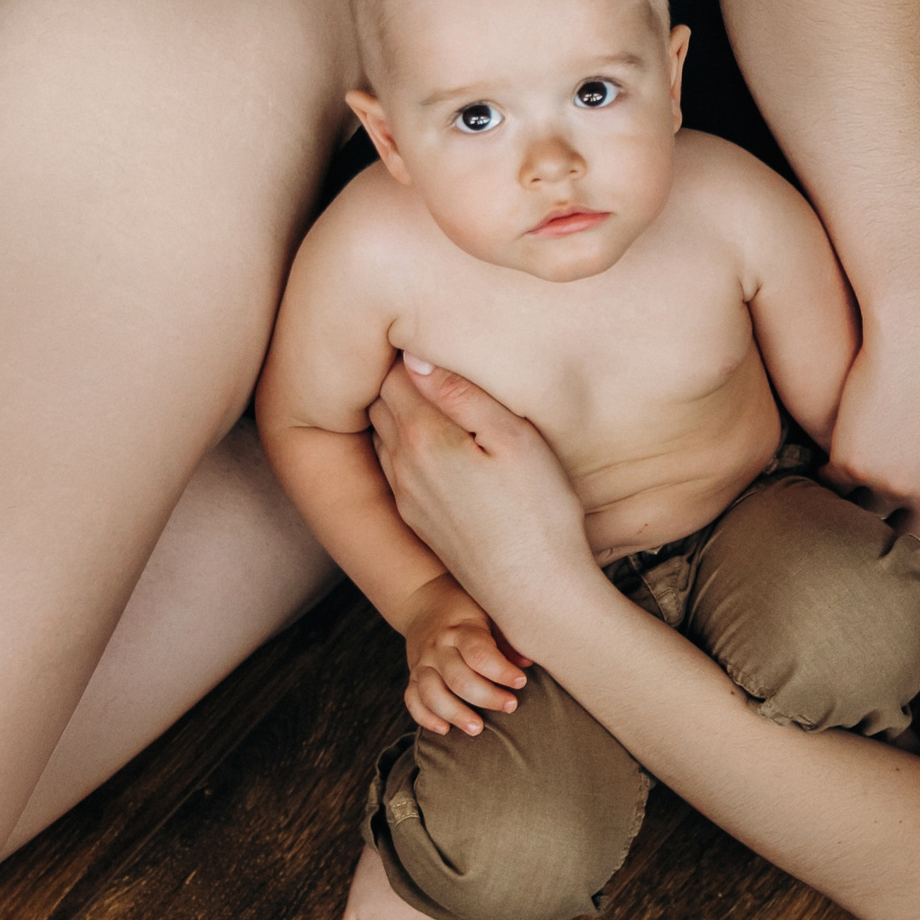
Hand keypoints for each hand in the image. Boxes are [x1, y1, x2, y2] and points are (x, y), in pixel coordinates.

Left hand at [367, 354, 605, 641]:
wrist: (534, 595)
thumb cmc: (539, 514)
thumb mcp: (516, 440)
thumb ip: (463, 395)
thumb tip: (414, 356)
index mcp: (423, 436)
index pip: (395, 374)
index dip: (404, 347)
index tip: (418, 323)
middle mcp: (402, 465)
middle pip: (380, 402)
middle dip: (393, 375)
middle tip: (413, 346)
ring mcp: (406, 497)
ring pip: (382, 436)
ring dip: (394, 410)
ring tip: (421, 388)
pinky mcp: (418, 522)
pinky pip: (394, 469)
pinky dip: (402, 445)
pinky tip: (430, 442)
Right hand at [397, 573, 530, 736]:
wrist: (424, 601)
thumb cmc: (467, 611)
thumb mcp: (489, 615)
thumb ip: (506, 640)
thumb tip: (526, 663)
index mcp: (461, 630)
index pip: (478, 654)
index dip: (501, 671)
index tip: (521, 681)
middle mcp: (438, 648)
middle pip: (458, 678)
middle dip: (486, 697)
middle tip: (510, 706)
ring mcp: (422, 663)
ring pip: (432, 693)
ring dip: (454, 714)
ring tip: (477, 729)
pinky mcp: (413, 676)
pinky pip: (412, 700)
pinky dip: (425, 717)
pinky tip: (444, 730)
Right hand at [823, 307, 919, 576]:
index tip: (907, 564)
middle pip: (903, 545)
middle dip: (885, 539)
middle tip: (864, 539)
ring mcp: (894, 485)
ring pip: (862, 518)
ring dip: (850, 510)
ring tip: (837, 507)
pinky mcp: (852, 463)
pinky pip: (832, 485)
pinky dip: (825, 476)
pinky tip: (821, 465)